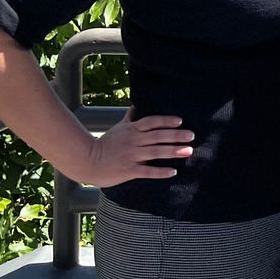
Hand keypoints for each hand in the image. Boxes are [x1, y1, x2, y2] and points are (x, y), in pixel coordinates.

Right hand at [77, 110, 192, 186]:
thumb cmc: (105, 144)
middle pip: (158, 136)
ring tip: (188, 151)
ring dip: (173, 151)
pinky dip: (161, 172)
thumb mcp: (118, 128)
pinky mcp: (129, 170)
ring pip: (156, 152)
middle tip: (191, 136)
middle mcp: (134, 141)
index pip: (151, 122)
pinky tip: (173, 171)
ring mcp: (132, 156)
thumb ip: (129, 118)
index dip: (166, 121)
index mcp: (132, 130)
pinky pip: (147, 171)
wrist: (88, 161)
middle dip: (176, 135)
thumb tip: (136, 106)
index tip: (180, 121)